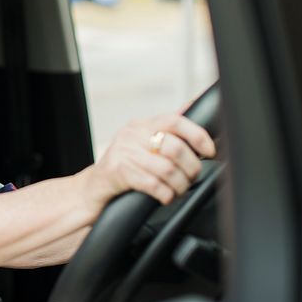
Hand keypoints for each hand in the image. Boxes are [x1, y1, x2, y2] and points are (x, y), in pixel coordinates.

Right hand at [81, 113, 215, 213]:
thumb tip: (192, 104)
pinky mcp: (117, 171)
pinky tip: (165, 197)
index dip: (198, 136)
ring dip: (179, 185)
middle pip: (175, 148)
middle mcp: (131, 134)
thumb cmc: (122, 168)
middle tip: (190, 179)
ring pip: (167, 169)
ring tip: (177, 191)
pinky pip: (153, 184)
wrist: (91, 189)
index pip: (175, 121)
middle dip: (191, 168)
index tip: (209, 152)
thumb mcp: (142, 145)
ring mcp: (122, 152)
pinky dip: (165, 194)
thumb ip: (165, 130)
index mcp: (140, 125)